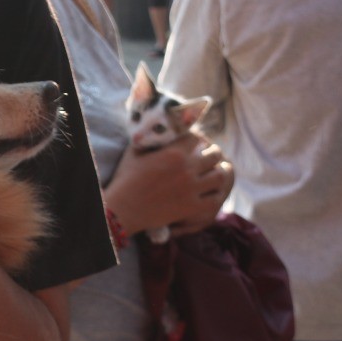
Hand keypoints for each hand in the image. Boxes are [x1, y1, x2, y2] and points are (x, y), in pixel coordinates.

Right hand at [103, 133, 232, 236]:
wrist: (122, 210)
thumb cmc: (124, 180)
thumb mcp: (134, 153)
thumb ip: (148, 139)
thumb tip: (153, 130)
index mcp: (174, 152)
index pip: (198, 138)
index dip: (200, 140)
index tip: (198, 145)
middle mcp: (187, 168)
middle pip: (215, 155)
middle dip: (212, 155)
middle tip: (208, 160)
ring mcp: (191, 189)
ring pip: (220, 176)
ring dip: (217, 174)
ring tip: (213, 176)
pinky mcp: (191, 207)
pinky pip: (214, 199)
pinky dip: (214, 196)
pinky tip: (209, 195)